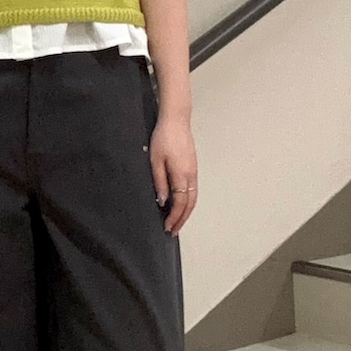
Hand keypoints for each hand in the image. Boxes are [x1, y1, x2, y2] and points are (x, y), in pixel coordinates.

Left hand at [149, 112, 197, 235]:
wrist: (176, 120)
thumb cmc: (164, 138)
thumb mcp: (155, 161)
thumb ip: (159, 182)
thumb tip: (162, 201)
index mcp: (182, 175)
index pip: (180, 203)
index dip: (174, 217)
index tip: (167, 227)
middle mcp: (191, 176)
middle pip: (190, 204)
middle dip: (182, 219)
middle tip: (174, 231)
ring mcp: (194, 171)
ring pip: (194, 198)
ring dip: (186, 212)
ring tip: (178, 222)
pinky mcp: (193, 167)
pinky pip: (193, 190)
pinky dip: (188, 202)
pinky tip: (181, 204)